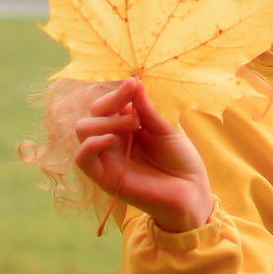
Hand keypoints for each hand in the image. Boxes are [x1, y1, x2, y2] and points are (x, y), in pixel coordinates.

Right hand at [73, 79, 215, 233]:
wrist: (190, 191)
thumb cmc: (181, 159)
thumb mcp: (165, 129)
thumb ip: (146, 109)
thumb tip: (133, 82)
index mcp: (126, 125)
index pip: (109, 103)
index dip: (117, 93)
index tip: (132, 84)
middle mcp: (113, 139)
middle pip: (93, 113)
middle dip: (110, 104)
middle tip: (136, 114)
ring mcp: (107, 157)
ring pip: (83, 130)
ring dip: (105, 122)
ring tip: (133, 126)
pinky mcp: (103, 177)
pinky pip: (82, 158)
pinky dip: (91, 145)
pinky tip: (112, 140)